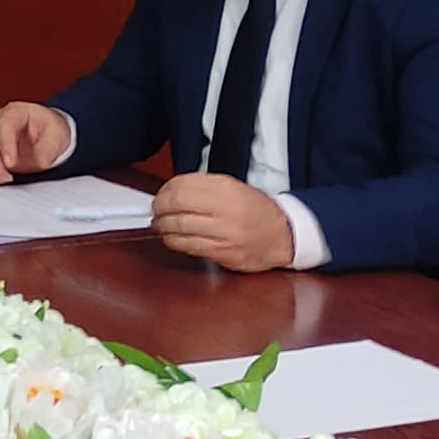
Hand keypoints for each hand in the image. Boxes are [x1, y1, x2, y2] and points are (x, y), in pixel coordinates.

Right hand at [0, 102, 74, 182]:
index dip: (5, 144)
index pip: (4, 124)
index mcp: (16, 112)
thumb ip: (49, 148)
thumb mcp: (58, 136)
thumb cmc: (49, 132)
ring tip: (0, 179)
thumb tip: (40, 161)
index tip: (11, 164)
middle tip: (4, 176)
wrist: (45, 137)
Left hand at [147, 171, 296, 272]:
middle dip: (160, 208)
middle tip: (156, 209)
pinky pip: (189, 247)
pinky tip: (171, 238)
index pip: (183, 185)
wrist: (283, 235)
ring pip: (180, 227)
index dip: (165, 190)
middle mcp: (225, 210)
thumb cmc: (257, 211)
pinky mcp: (223, 253)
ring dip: (163, 226)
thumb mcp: (233, 187)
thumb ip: (204, 187)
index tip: (161, 194)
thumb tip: (172, 190)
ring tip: (160, 224)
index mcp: (227, 189)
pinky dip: (174, 242)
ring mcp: (224, 233)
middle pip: (178, 205)